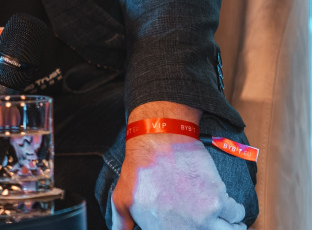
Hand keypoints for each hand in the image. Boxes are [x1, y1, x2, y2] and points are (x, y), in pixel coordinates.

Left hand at [111, 134, 245, 229]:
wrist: (158, 139)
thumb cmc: (140, 166)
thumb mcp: (122, 198)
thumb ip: (123, 222)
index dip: (195, 229)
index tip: (199, 226)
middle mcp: (186, 229)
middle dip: (219, 229)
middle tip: (220, 225)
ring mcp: (203, 217)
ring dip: (231, 225)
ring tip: (230, 220)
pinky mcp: (217, 199)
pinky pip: (236, 211)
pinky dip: (235, 209)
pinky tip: (229, 204)